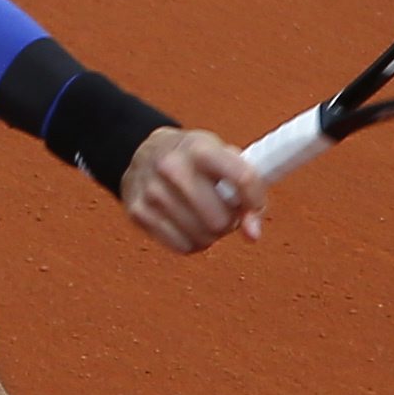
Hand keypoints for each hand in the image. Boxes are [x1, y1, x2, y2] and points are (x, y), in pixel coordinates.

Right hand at [121, 128, 264, 254]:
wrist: (143, 152)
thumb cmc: (193, 160)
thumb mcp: (222, 158)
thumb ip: (247, 189)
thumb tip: (252, 234)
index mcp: (200, 148)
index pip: (242, 178)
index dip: (255, 201)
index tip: (254, 207)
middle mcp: (172, 167)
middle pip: (220, 219)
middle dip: (228, 221)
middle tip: (221, 210)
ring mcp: (152, 191)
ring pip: (202, 236)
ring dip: (210, 233)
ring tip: (203, 216)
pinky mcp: (138, 212)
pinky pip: (181, 246)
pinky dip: (190, 242)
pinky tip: (187, 225)